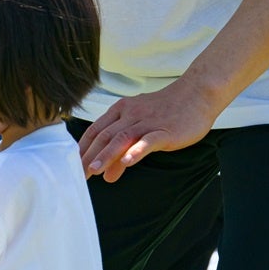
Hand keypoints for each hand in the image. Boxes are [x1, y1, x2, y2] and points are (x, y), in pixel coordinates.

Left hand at [78, 78, 220, 181]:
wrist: (196, 94)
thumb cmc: (167, 112)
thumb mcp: (141, 129)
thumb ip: (122, 150)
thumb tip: (107, 175)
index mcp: (121, 110)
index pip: (96, 131)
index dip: (83, 148)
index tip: (72, 165)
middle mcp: (130, 114)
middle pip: (104, 136)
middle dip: (89, 156)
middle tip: (78, 175)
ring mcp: (147, 122)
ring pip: (122, 138)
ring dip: (106, 155)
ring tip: (95, 171)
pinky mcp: (165, 130)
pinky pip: (148, 141)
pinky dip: (136, 151)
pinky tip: (127, 162)